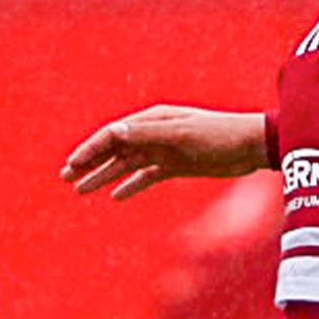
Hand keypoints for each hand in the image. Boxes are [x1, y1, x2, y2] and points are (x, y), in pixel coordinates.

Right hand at [62, 105, 273, 199]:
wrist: (252, 146)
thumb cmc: (218, 136)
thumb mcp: (181, 135)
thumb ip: (147, 134)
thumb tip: (113, 132)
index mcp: (152, 121)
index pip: (111, 135)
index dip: (89, 150)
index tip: (72, 166)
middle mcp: (154, 134)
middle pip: (113, 149)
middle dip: (88, 163)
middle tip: (65, 178)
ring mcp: (164, 150)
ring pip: (125, 164)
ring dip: (103, 176)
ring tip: (81, 190)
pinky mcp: (176, 165)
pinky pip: (146, 176)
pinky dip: (130, 185)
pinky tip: (116, 197)